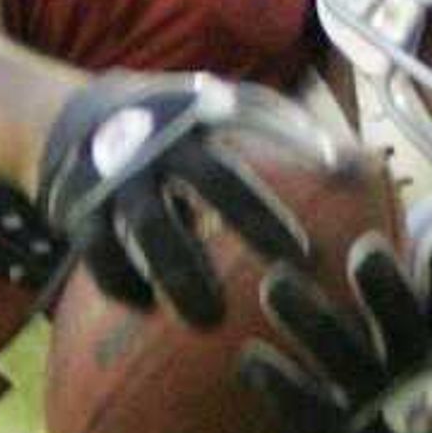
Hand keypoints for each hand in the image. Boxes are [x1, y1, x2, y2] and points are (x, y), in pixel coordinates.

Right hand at [34, 73, 305, 327]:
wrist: (74, 121)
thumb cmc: (171, 130)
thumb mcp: (214, 113)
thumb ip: (273, 132)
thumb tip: (357, 165)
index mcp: (200, 117)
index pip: (257, 140)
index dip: (285, 185)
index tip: (310, 242)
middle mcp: (160, 142)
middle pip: (210, 182)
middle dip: (251, 223)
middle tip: (287, 271)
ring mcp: (117, 177)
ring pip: (152, 230)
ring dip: (182, 276)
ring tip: (208, 319)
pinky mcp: (79, 212)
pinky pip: (102, 258)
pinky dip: (124, 286)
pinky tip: (148, 311)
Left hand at [240, 206, 431, 432]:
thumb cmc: (409, 400)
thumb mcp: (429, 348)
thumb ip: (425, 288)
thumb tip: (424, 214)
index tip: (424, 223)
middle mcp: (414, 380)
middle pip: (404, 328)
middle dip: (386, 289)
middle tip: (359, 247)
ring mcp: (378, 415)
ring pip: (348, 362)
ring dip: (313, 323)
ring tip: (274, 282)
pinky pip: (308, 411)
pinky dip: (281, 384)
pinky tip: (248, 358)